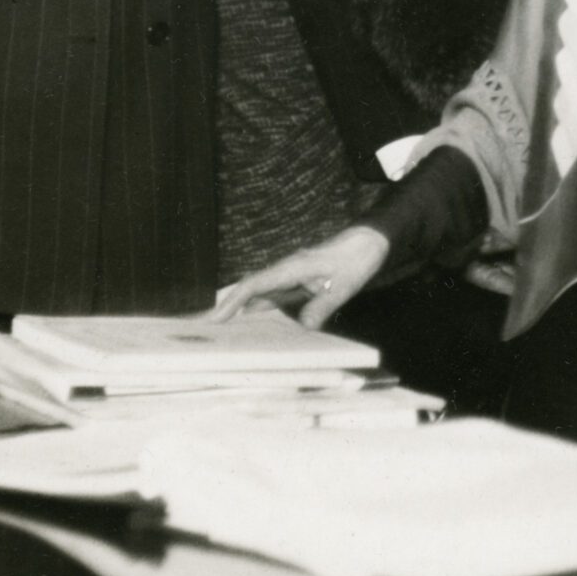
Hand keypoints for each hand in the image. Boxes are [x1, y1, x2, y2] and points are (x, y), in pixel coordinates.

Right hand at [212, 226, 389, 328]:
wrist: (369, 242)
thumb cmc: (356, 259)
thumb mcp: (343, 286)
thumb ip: (321, 306)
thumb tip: (304, 328)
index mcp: (292, 267)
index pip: (254, 285)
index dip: (232, 302)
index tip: (214, 318)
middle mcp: (286, 270)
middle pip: (249, 289)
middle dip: (227, 307)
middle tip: (207, 329)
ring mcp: (291, 275)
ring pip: (259, 293)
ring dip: (243, 310)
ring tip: (225, 333)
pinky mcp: (298, 280)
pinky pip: (274, 296)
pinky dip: (261, 310)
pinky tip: (256, 327)